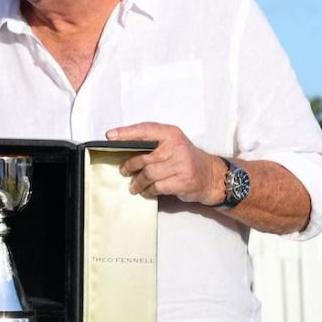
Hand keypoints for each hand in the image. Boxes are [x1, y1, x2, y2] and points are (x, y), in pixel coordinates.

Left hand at [106, 122, 224, 204]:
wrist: (211, 175)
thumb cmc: (186, 158)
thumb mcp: (173, 143)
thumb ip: (153, 143)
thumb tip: (124, 150)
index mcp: (171, 134)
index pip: (145, 130)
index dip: (125, 133)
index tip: (110, 136)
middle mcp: (176, 147)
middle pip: (143, 157)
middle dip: (130, 166)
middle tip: (124, 171)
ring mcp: (181, 165)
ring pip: (149, 174)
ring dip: (138, 182)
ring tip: (133, 186)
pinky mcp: (183, 181)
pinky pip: (158, 187)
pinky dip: (149, 191)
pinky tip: (146, 192)